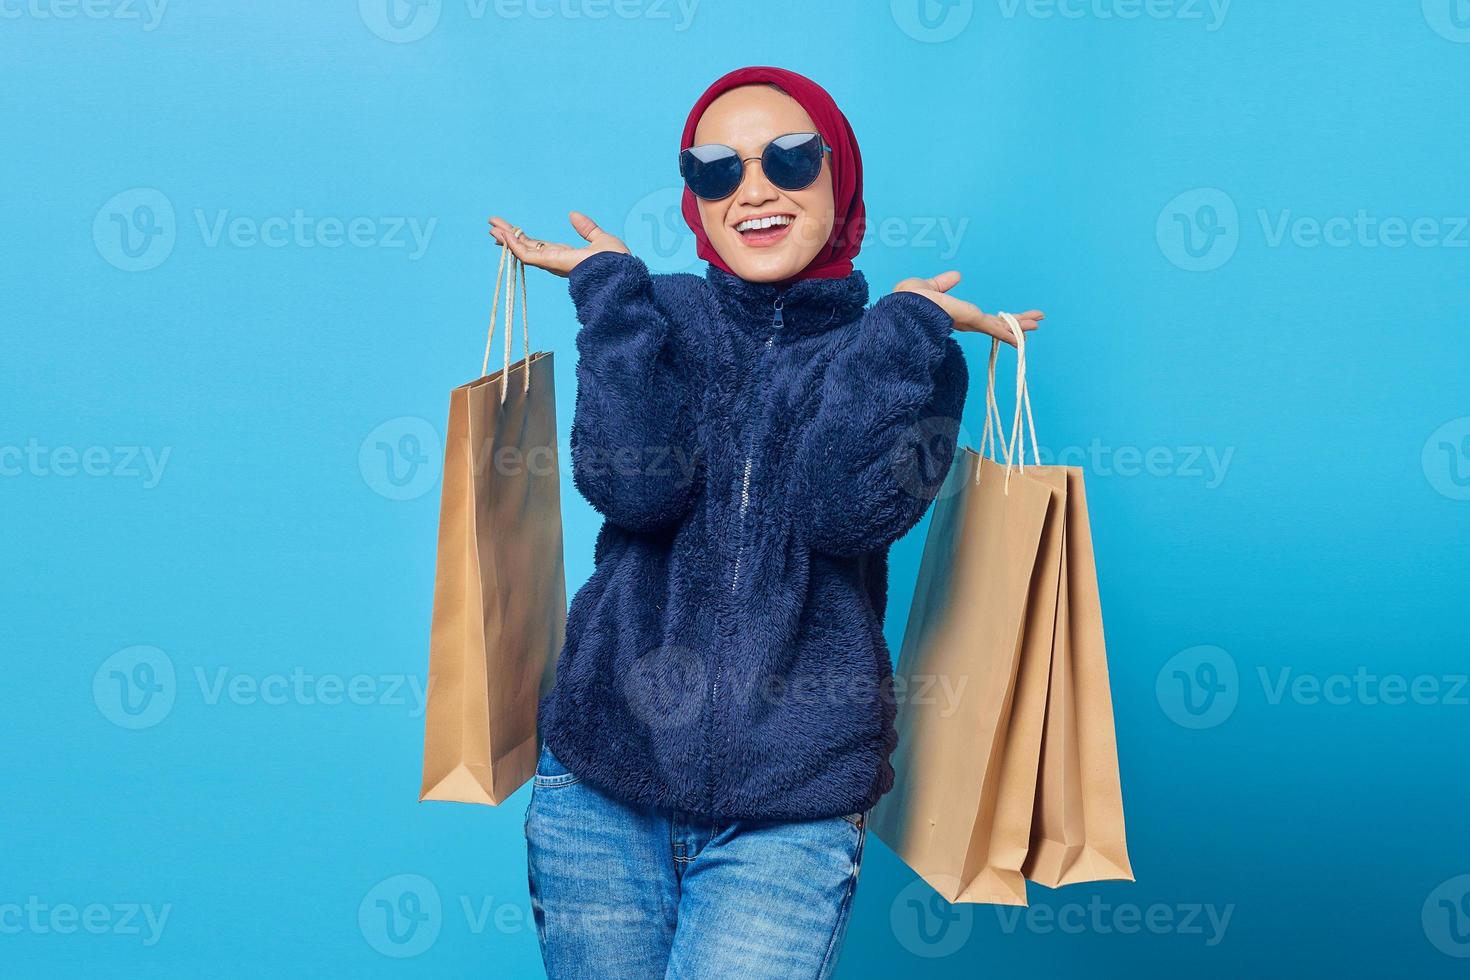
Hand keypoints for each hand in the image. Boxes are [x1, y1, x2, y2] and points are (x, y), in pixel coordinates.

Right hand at [488, 212, 630, 277]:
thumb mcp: (601, 239)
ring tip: (492, 228)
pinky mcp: (552, 263)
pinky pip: (529, 255)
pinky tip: (505, 235)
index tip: (510, 229)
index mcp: (566, 256)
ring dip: (507, 239)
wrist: (621, 271)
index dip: (523, 238)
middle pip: (527, 247)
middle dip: (510, 237)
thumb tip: (573, 215)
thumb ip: (586, 229)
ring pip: (523, 252)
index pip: (539, 246)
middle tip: (492, 226)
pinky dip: (516, 245)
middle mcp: (556, 261)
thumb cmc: (617, 263)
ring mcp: (553, 263)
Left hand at [892, 271, 1043, 345]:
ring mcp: (965, 322)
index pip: (982, 319)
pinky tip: (1020, 338)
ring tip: (1037, 325)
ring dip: (1017, 326)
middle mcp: (962, 321)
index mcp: (953, 314)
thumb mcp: (925, 288)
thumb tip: (957, 276)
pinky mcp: (967, 319)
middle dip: (1015, 324)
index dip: (998, 320)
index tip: (1013, 319)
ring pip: (997, 326)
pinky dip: (1006, 332)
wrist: (900, 307)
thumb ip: (942, 284)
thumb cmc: (904, 302)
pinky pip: (991, 326)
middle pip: (995, 324)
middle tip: (1037, 323)